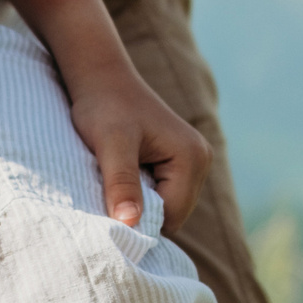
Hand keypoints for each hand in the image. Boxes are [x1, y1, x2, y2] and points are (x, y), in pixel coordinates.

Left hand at [69, 69, 212, 230]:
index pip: (172, 216)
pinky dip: (140, 193)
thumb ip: (122, 183)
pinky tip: (122, 178)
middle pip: (173, 214)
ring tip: (114, 183)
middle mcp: (201, 160)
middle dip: (141, 213)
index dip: (139, 221)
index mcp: (192, 158)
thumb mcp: (111, 145)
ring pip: (166, 206)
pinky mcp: (179, 162)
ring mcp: (193, 161)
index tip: (107, 212)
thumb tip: (130, 223)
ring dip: (139, 203)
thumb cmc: (105, 106)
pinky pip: (162, 193)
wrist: (102, 79)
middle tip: (108, 196)